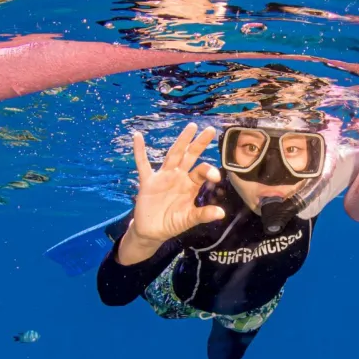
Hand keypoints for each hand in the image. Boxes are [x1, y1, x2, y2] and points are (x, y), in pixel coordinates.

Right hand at [128, 122, 225, 245]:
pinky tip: (137, 136)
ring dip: (181, 141)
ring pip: (173, 155)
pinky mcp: (147, 181)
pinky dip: (139, 151)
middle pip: (190, 156)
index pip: (201, 172)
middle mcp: (178, 176)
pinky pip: (142, 164)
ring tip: (191, 127)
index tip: (215, 176)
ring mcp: (163, 176)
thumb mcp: (188, 220)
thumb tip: (221, 214)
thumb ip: (202, 215)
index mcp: (190, 184)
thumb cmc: (171, 223)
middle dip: (199, 143)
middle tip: (210, 130)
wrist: (152, 231)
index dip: (208, 171)